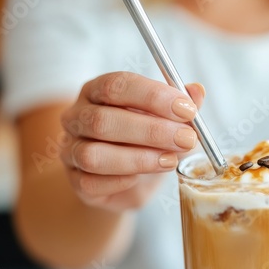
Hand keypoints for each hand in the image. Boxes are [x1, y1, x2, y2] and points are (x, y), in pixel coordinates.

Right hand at [60, 72, 204, 211]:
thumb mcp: (169, 121)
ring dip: (138, 159)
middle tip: (186, 139)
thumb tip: (197, 91)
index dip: (153, 97)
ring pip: (93, 154)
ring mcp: (71, 150)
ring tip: (170, 160)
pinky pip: (90, 183)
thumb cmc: (148, 142)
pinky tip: (141, 178)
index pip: (116, 85)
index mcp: (98, 91)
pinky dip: (121, 181)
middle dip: (151, 131)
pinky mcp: (75, 181)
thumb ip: (181, 106)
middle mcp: (78, 117)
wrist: (132, 181)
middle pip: (102, 120)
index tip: (186, 110)